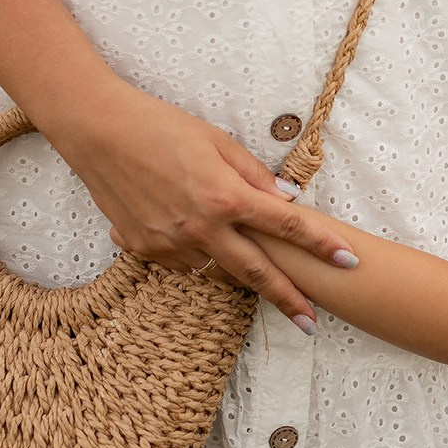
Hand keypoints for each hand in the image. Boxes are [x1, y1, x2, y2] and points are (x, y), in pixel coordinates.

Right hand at [46, 78, 354, 330]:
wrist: (99, 133)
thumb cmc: (161, 126)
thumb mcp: (218, 142)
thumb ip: (255, 176)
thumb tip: (287, 200)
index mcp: (226, 196)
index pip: (286, 227)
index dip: (321, 245)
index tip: (348, 261)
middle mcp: (201, 227)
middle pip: (257, 273)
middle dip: (289, 299)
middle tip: (312, 321)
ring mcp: (170, 243)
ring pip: (218, 273)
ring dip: (243, 280)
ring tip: (267, 290)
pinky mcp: (144, 249)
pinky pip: (183, 265)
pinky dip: (200, 261)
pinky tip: (206, 251)